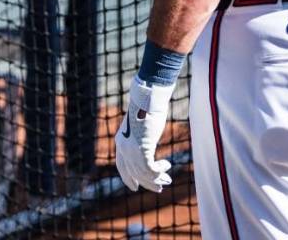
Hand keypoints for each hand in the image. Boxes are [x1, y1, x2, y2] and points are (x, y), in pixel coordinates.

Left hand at [114, 76, 174, 192]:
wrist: (148, 99)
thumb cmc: (148, 107)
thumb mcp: (141, 126)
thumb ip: (142, 138)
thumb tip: (149, 147)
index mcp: (120, 141)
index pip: (122, 167)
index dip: (128, 179)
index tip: (135, 187)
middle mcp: (123, 148)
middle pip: (134, 173)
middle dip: (148, 183)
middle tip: (160, 187)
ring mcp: (131, 150)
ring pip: (143, 174)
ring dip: (157, 178)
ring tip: (167, 179)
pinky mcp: (142, 150)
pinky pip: (150, 169)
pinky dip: (159, 170)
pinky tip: (167, 165)